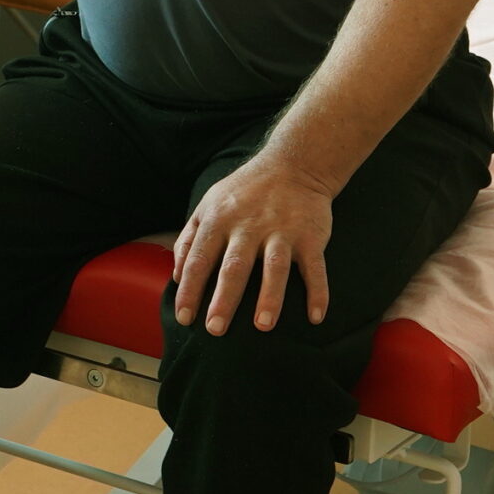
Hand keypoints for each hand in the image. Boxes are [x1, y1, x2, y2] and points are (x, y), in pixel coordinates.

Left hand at [171, 156, 336, 335]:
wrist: (293, 164)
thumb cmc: (244, 192)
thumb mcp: (208, 205)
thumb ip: (188, 239)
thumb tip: (176, 276)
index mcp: (219, 220)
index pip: (199, 259)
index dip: (189, 289)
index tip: (183, 318)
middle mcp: (249, 226)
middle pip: (234, 266)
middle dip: (224, 298)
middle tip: (215, 329)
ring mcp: (282, 231)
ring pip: (275, 266)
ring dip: (270, 297)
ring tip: (263, 326)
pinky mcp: (310, 236)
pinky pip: (315, 267)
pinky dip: (318, 291)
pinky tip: (315, 316)